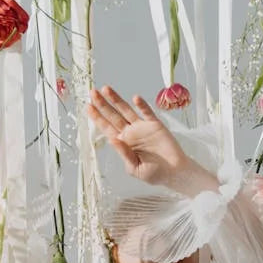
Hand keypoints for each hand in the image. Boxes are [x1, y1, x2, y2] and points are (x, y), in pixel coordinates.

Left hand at [87, 86, 217, 194]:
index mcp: (123, 144)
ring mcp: (142, 127)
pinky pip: (147, 113)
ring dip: (117, 100)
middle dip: (103, 104)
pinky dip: (142, 105)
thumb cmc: (154, 174)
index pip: (107, 128)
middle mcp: (130, 133)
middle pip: (113, 116)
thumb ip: (124, 154)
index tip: (88, 107)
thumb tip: (112, 140)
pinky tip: (135, 99)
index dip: (98, 118)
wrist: (174, 172)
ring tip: (106, 89)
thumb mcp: (135, 168)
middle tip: (92, 93)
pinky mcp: (155, 125)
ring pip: (126, 110)